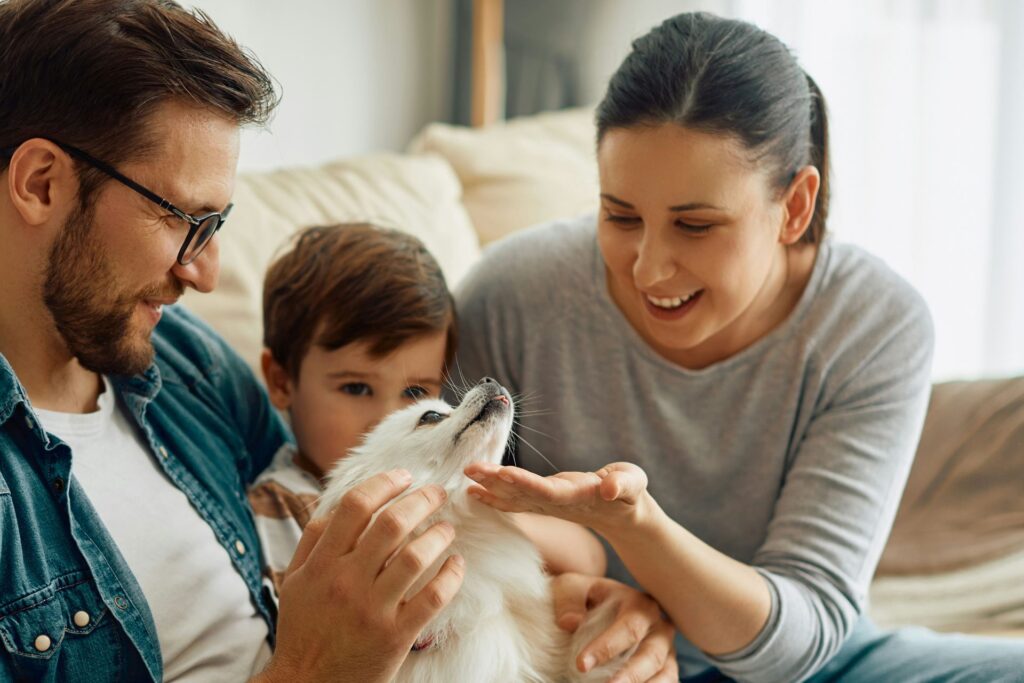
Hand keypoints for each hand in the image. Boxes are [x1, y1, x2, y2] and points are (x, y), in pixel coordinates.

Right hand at [253, 469, 463, 682]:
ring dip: (438, 535)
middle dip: (421, 500)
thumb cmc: (303, 628)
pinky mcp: (395, 636)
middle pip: (392, 524)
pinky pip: (432, 598)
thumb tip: (339, 504)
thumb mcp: (295, 580)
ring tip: (447, 528)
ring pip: (415, 557)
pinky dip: (450, 575)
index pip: (355, 506)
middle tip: (437, 493)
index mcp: (322, 564)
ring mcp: (373, 610)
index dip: (384, 483)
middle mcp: (346, 582)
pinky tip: (456, 564)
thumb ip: (313, 540)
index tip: (404, 476)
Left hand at [464, 461, 652, 532]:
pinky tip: (474, 492)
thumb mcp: (633, 484)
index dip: (525, 483)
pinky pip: (516, 501)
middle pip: (524, 493)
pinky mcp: (545, 503)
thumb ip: (622, 485)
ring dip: (491, 486)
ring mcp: (549, 505)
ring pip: (516, 496)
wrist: (624, 516)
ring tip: (467, 475)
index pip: (548, 491)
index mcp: (579, 496)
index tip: (503, 473)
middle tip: (471, 469)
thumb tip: (608, 488)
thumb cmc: (630, 494)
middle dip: (497, 482)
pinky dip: (495, 496)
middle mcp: (558, 502)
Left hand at [552, 573, 677, 682]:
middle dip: (630, 675)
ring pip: (665, 672)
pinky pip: (668, 681)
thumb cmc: (584, 597)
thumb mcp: (571, 588)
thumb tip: (570, 623)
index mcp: (638, 603)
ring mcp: (665, 649)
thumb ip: (569, 602)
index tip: (581, 665)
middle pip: (651, 654)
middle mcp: (658, 626)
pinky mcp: (666, 667)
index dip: (606, 648)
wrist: (596, 604)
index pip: (628, 627)